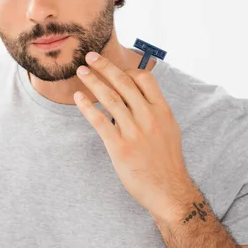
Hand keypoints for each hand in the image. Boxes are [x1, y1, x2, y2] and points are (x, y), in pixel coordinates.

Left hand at [74, 52, 197, 220]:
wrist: (169, 191)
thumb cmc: (167, 162)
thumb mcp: (169, 130)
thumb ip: (156, 111)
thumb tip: (141, 96)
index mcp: (162, 111)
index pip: (145, 79)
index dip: (127, 70)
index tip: (114, 68)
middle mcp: (149, 117)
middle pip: (124, 83)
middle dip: (105, 66)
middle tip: (90, 56)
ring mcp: (134, 131)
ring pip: (110, 98)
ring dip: (93, 81)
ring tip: (81, 72)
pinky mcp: (120, 147)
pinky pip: (100, 121)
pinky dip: (87, 107)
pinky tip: (79, 99)